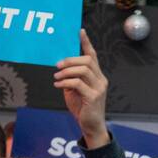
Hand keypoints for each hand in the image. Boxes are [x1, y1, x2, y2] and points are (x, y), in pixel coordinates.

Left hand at [55, 29, 109, 148]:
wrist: (90, 126)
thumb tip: (61, 67)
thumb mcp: (75, 89)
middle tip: (57, 66)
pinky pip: (77, 83)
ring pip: (83, 70)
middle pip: (87, 60)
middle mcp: (100, 80)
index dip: (86, 43)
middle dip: (70, 60)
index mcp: (97, 76)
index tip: (80, 31)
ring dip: (66, 71)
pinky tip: (58, 85)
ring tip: (57, 76)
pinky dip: (65, 82)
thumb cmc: (83, 107)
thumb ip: (71, 77)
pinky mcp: (93, 97)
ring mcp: (99, 88)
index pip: (93, 56)